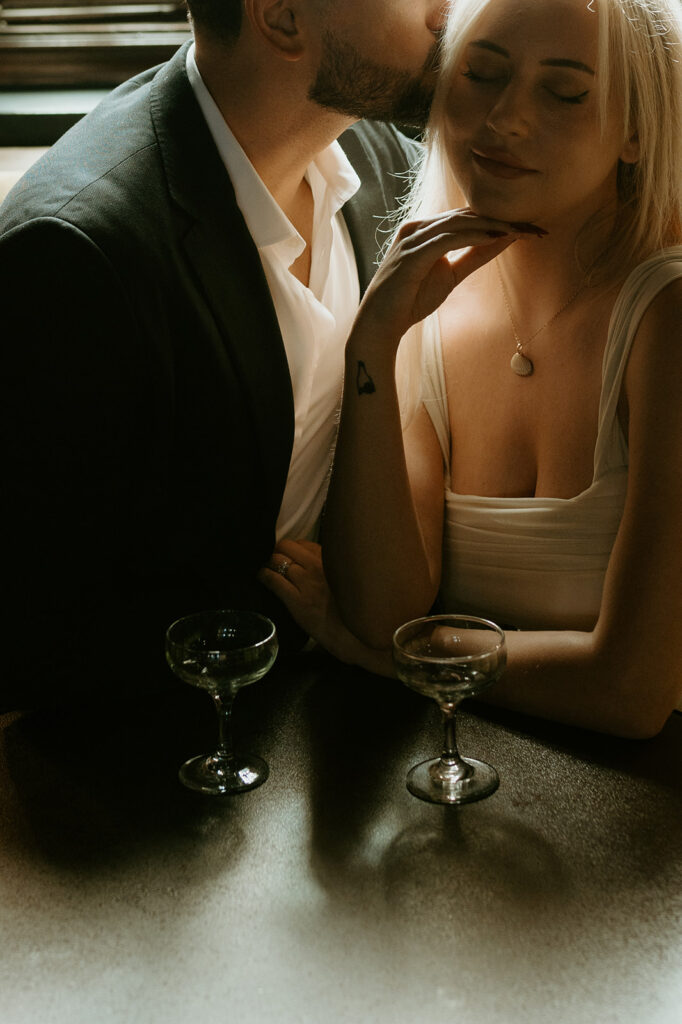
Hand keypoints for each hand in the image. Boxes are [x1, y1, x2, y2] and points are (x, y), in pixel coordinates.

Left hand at [258, 540, 392, 675]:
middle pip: (286, 546)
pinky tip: (262, 578)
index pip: (303, 543)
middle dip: (277, 553)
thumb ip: (334, 570)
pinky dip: (263, 576)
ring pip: (276, 559)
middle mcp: (319, 567)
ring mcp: (306, 583)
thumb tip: (315, 565)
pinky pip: (272, 579)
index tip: (289, 558)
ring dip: (269, 564)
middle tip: (275, 564)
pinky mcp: (296, 600)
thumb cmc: (354, 614)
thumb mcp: (348, 583)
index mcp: (332, 562)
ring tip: (268, 571)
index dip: (292, 550)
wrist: (357, 637)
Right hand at [354, 209, 544, 347]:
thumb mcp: (450, 276)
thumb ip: (473, 256)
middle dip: (503, 220)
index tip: (529, 230)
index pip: (468, 217)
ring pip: (460, 223)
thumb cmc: (411, 300)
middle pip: (467, 215)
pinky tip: (497, 239)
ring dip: (494, 226)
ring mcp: (413, 237)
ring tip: (521, 231)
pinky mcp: (412, 252)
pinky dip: (474, 237)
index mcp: (425, 229)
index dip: (499, 221)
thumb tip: (502, 241)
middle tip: (535, 227)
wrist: (381, 323)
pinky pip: (449, 239)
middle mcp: (418, 226)